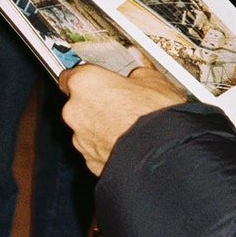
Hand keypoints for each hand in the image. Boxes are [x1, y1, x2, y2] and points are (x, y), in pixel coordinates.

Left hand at [59, 63, 184, 175]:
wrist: (163, 154)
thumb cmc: (155, 116)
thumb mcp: (153, 81)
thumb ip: (135, 75)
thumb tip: (138, 76)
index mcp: (84, 83)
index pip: (72, 74)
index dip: (89, 77)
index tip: (99, 78)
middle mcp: (74, 111)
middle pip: (79, 103)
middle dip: (98, 104)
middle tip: (123, 103)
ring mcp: (80, 140)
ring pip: (87, 129)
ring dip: (102, 127)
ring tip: (130, 126)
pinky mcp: (91, 162)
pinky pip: (96, 149)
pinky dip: (108, 146)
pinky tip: (129, 144)